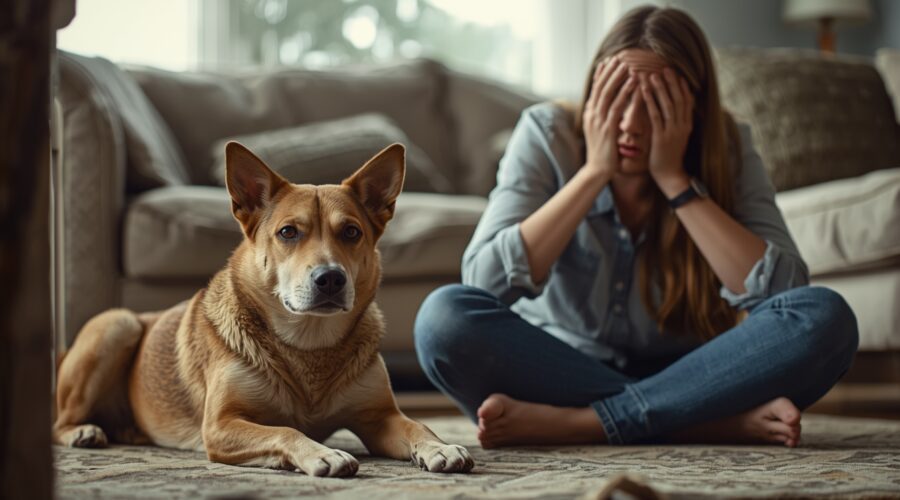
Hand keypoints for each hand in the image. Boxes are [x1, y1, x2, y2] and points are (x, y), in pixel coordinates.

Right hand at [581, 56, 637, 185]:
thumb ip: (601, 117)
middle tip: (619, 57)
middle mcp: (592, 114)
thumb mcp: (598, 131)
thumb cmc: (602, 152)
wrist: (597, 170)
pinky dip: (625, 92)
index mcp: (590, 114)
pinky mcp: (607, 128)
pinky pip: (617, 106)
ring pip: (608, 94)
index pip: (595, 89)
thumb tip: (604, 106)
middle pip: (601, 88)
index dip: (601, 75)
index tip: (608, 61)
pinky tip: (633, 83)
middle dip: (610, 72)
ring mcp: (598, 121)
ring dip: (618, 78)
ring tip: (628, 65)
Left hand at [640, 68, 694, 196]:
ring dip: (661, 88)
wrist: (670, 176)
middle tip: (665, 67)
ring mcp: (673, 131)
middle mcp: (682, 125)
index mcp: (686, 124)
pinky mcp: (662, 137)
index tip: (675, 72)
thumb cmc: (669, 157)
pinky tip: (644, 90)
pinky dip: (651, 101)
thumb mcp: (675, 137)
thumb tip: (671, 110)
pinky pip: (656, 115)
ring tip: (653, 74)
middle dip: (672, 82)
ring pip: (668, 104)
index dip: (681, 86)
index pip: (686, 100)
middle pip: (679, 98)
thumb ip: (674, 123)